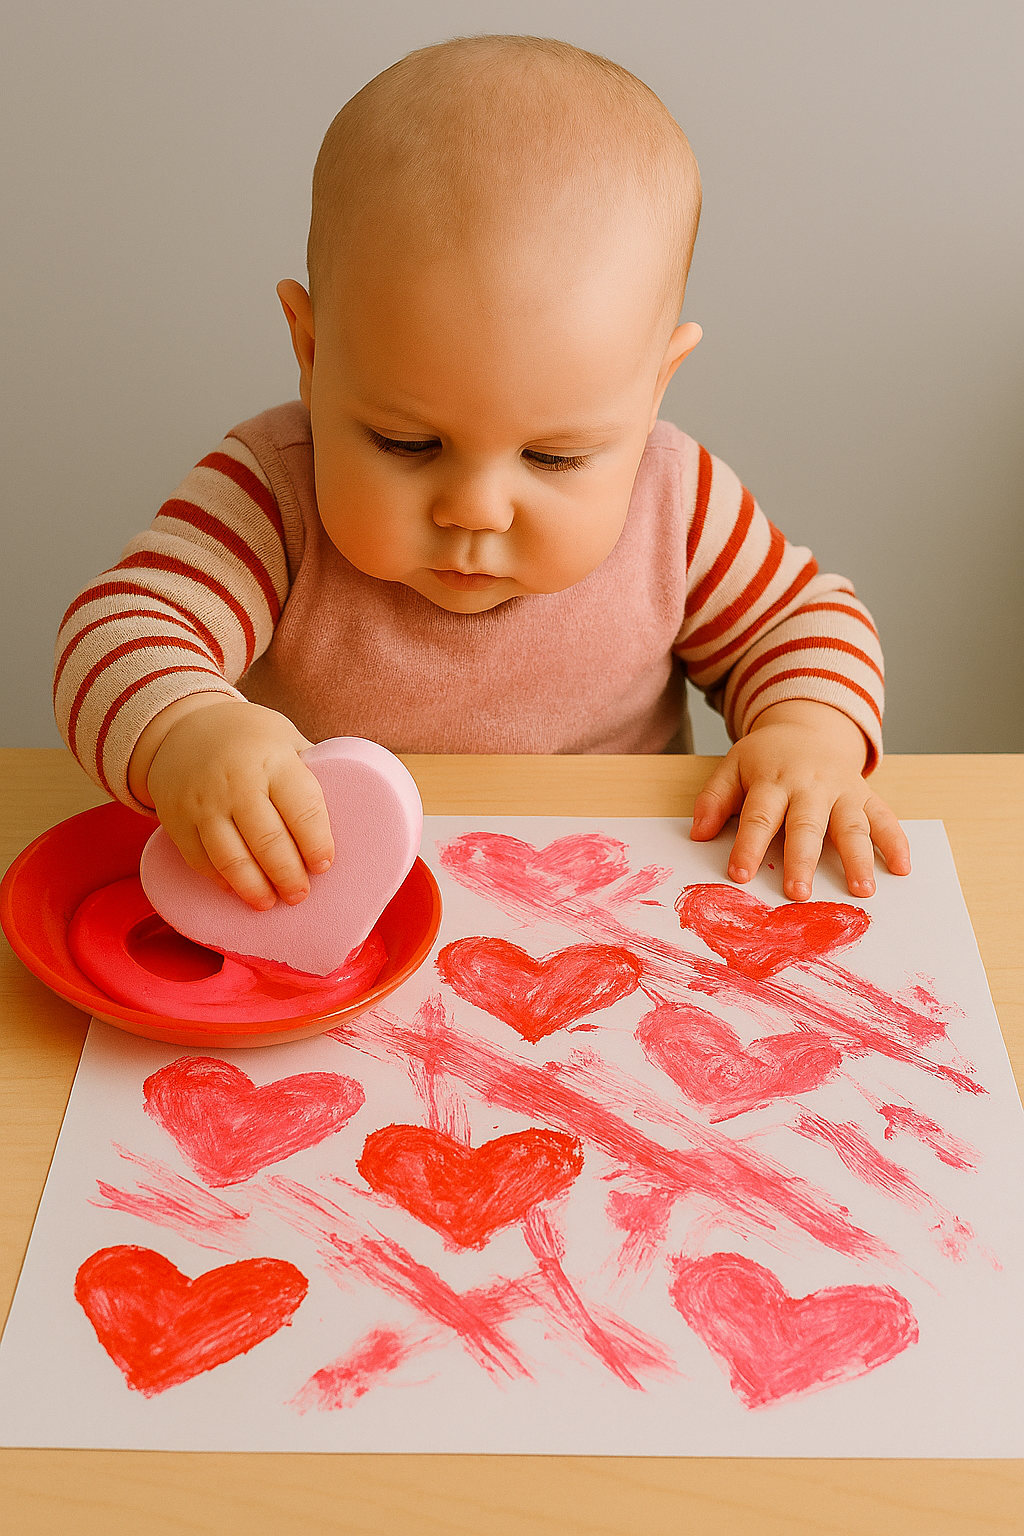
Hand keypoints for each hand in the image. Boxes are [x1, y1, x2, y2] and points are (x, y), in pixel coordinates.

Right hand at [128, 695, 333, 908]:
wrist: (182, 727)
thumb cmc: (248, 738)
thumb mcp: (285, 739)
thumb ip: (309, 773)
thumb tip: (345, 814)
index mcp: (273, 760)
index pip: (303, 809)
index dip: (316, 843)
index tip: (324, 865)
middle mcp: (237, 782)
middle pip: (268, 842)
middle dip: (288, 875)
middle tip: (299, 894)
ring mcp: (203, 803)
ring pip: (231, 858)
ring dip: (254, 887)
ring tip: (269, 902)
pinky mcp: (177, 819)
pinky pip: (200, 859)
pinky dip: (221, 879)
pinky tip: (238, 888)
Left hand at [690, 699, 910, 900]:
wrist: (810, 727)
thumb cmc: (768, 757)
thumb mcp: (734, 766)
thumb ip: (714, 798)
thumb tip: (698, 834)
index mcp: (773, 780)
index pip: (759, 816)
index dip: (748, 845)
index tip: (740, 874)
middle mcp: (810, 787)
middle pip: (806, 825)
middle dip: (802, 859)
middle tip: (799, 893)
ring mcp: (842, 791)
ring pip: (851, 825)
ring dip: (859, 858)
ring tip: (861, 890)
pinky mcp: (866, 796)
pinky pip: (885, 818)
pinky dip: (897, 842)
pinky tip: (902, 867)